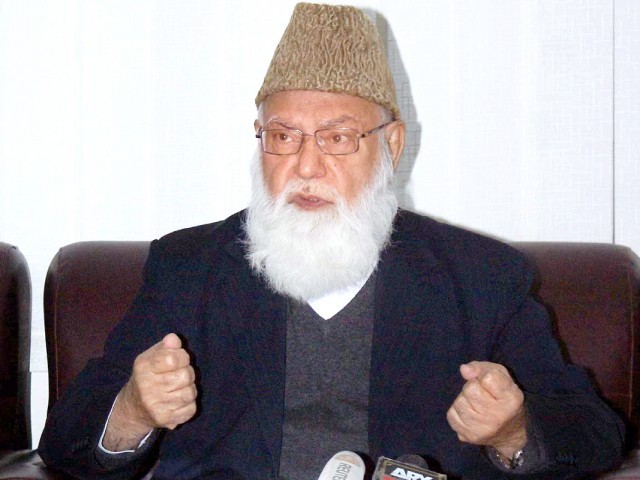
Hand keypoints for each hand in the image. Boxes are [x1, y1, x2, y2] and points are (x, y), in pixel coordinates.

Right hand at [103, 333, 197, 450]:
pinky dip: (189, 404)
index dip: (182, 357)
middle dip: (188, 372)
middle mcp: (147, 388)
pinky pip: (191, 409)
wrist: (133, 408)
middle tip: (180, 375)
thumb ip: (165, 347)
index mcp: (144, 368)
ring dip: (190, 389)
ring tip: (179, 388)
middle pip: (185, 376)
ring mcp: (155, 406)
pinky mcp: (165, 420)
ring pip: (190, 393)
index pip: (172, 359)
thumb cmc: (148, 376)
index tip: (180, 359)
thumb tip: (174, 339)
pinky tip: (179, 401)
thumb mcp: (151, 357)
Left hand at [446, 361, 525, 456]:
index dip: (483, 375)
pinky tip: (469, 413)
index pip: (488, 377)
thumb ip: (483, 368)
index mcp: (511, 398)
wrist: (510, 432)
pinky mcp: (470, 436)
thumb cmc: (503, 397)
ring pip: (459, 402)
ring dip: (464, 399)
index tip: (489, 383)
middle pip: (470, 389)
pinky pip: (452, 415)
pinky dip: (457, 411)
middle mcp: (498, 416)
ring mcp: (483, 429)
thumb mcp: (501, 376)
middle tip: (481, 394)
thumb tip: (464, 370)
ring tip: (475, 404)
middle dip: (472, 387)